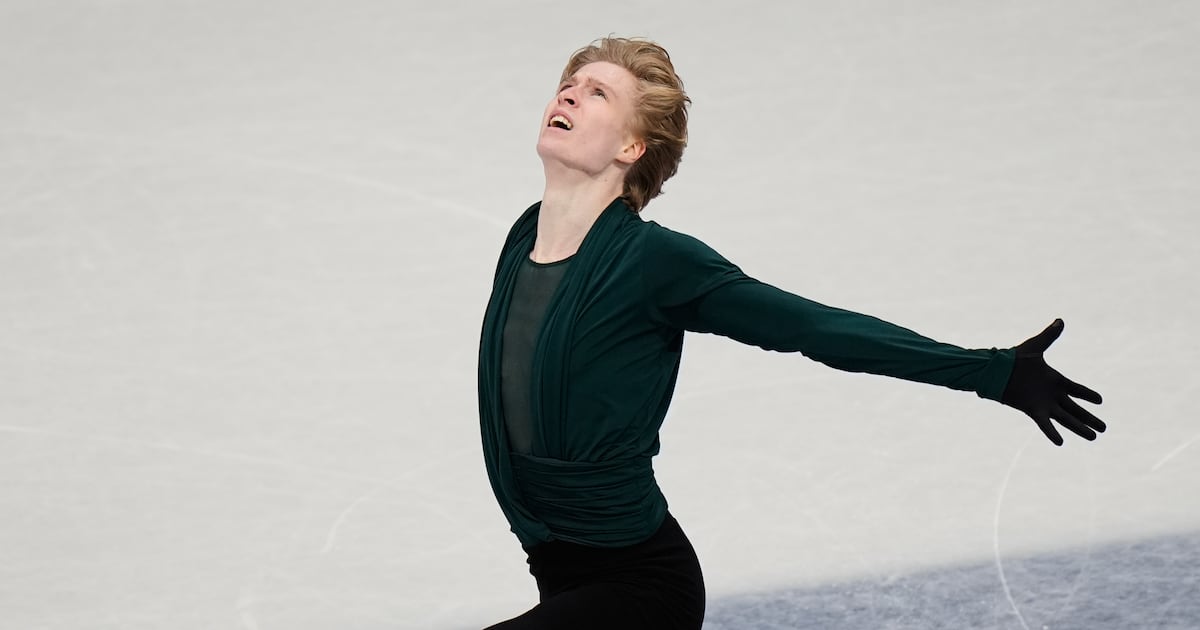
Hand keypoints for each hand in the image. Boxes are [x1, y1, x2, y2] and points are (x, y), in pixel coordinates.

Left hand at [1001, 319, 1105, 445]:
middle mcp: (1052, 394)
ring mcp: (1043, 404)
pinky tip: (1060, 442)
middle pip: (1076, 409)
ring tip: (1094, 437)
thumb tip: (1061, 320)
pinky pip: (1045, 424)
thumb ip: (1049, 336)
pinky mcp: (1033, 410)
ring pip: (1066, 419)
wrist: (995, 370)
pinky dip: (1052, 433)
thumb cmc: (1013, 358)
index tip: (1100, 400)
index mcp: (1055, 380)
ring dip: (1079, 428)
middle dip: (1089, 419)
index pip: (1077, 389)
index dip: (1088, 395)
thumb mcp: (1035, 346)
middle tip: (1104, 428)